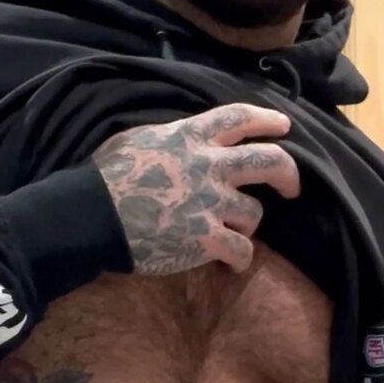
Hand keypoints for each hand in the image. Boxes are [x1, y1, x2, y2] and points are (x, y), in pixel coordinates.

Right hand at [90, 102, 298, 275]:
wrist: (92, 215)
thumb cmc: (105, 177)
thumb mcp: (138, 139)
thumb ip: (171, 138)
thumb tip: (185, 139)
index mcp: (190, 137)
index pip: (239, 118)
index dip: (266, 120)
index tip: (284, 126)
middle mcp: (208, 165)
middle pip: (268, 161)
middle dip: (288, 174)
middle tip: (291, 188)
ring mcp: (210, 202)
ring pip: (254, 213)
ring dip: (247, 225)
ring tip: (232, 234)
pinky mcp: (205, 238)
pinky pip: (242, 250)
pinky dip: (239, 259)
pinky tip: (232, 264)